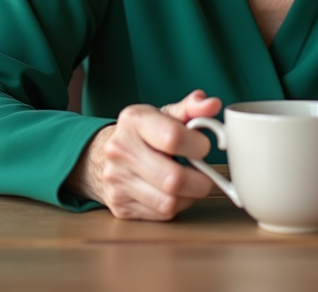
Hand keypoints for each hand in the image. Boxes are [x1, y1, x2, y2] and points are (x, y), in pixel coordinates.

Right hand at [64, 89, 222, 220]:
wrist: (104, 154)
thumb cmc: (143, 134)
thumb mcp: (166, 115)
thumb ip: (193, 109)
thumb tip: (212, 104)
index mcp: (134, 121)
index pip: (174, 138)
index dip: (199, 146)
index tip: (202, 147)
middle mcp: (120, 150)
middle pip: (173, 179)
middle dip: (200, 180)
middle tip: (204, 173)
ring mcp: (117, 180)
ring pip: (169, 202)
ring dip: (189, 196)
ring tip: (188, 182)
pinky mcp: (120, 206)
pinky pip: (161, 214)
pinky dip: (175, 206)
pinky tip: (173, 193)